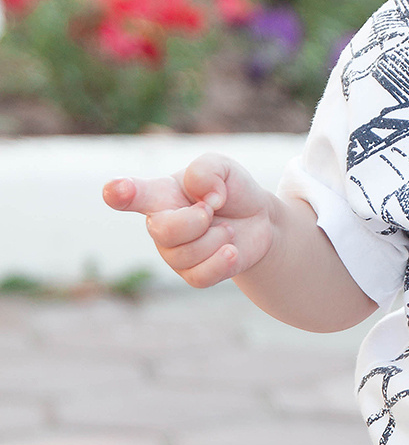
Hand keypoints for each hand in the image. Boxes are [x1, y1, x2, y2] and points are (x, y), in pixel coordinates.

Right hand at [102, 153, 276, 287]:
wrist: (257, 219)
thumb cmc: (229, 190)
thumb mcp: (224, 167)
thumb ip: (207, 169)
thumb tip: (206, 197)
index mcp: (159, 194)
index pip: (131, 194)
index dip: (120, 193)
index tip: (115, 189)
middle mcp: (159, 225)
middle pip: (164, 231)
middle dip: (197, 220)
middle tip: (212, 209)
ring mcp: (173, 253)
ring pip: (186, 255)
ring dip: (218, 237)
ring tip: (225, 227)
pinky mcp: (192, 274)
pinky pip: (199, 277)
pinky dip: (222, 261)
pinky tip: (231, 250)